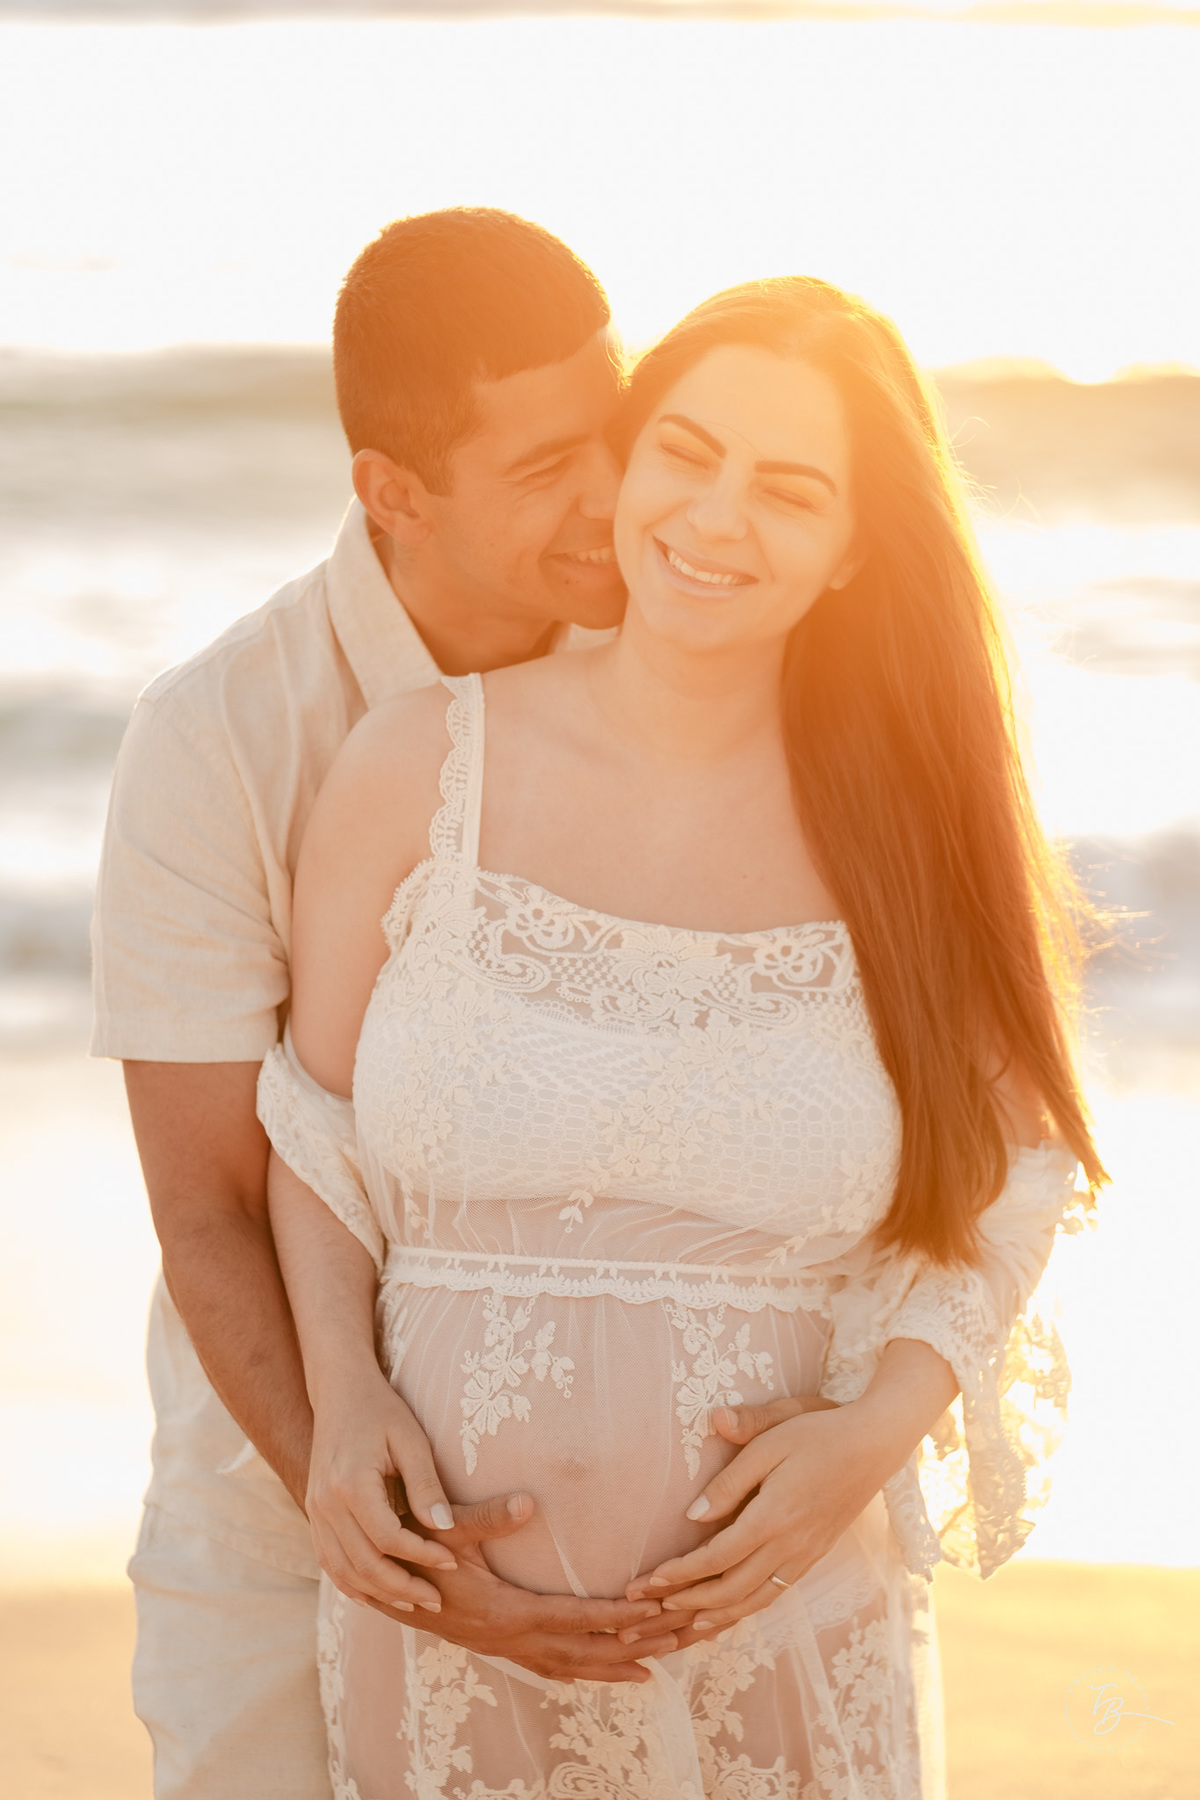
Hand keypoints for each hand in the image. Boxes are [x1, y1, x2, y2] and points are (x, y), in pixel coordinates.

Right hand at [306, 1368, 466, 1614]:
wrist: (340, 1392)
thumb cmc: (382, 1411)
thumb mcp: (412, 1440)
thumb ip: (426, 1485)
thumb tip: (445, 1528)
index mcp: (350, 1483)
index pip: (387, 1538)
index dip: (422, 1554)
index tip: (453, 1559)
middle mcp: (325, 1503)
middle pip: (363, 1563)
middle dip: (403, 1585)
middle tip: (437, 1597)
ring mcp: (314, 1510)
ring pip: (343, 1570)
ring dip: (379, 1592)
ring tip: (414, 1601)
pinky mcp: (314, 1514)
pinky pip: (329, 1561)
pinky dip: (352, 1583)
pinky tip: (377, 1594)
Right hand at [391, 1494, 680, 1684]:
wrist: (379, 1583)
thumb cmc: (413, 1550)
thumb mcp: (446, 1530)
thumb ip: (486, 1517)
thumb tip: (526, 1502)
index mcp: (505, 1611)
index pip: (574, 1617)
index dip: (616, 1615)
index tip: (655, 1610)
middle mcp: (510, 1638)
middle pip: (584, 1652)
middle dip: (632, 1648)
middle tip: (678, 1640)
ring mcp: (503, 1647)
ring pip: (570, 1667)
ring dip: (614, 1667)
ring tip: (656, 1668)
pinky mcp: (496, 1646)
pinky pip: (548, 1668)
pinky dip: (580, 1672)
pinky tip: (595, 1676)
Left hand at [624, 1393, 890, 1634]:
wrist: (873, 1444)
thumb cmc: (817, 1433)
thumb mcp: (770, 1440)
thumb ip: (730, 1479)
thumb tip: (692, 1514)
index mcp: (773, 1517)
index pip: (717, 1558)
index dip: (681, 1573)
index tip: (650, 1580)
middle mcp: (790, 1546)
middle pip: (732, 1590)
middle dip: (689, 1602)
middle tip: (654, 1607)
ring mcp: (806, 1555)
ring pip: (756, 1601)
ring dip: (718, 1615)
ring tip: (686, 1622)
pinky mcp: (815, 1555)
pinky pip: (776, 1594)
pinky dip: (749, 1609)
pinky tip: (733, 1610)